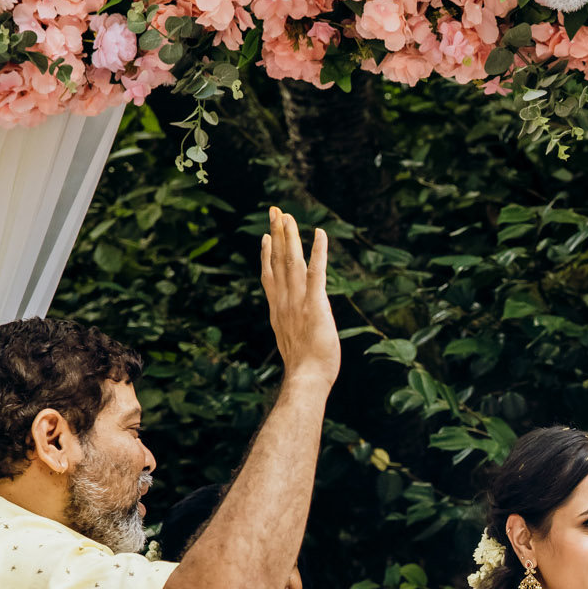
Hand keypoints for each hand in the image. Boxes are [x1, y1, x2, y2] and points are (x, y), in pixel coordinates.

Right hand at [259, 207, 340, 388]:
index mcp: (278, 309)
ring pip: (292, 261)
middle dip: (277, 233)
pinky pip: (317, 272)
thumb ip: (291, 328)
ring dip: (290, 236)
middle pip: (278, 260)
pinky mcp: (315, 304)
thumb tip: (290, 327)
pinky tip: (320, 233)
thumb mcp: (291, 343)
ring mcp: (298, 301)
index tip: (267, 236)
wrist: (306, 378)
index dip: (268, 254)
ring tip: (287, 215)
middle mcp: (284, 300)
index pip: (270, 276)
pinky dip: (318, 251)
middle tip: (275, 211)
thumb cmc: (304, 368)